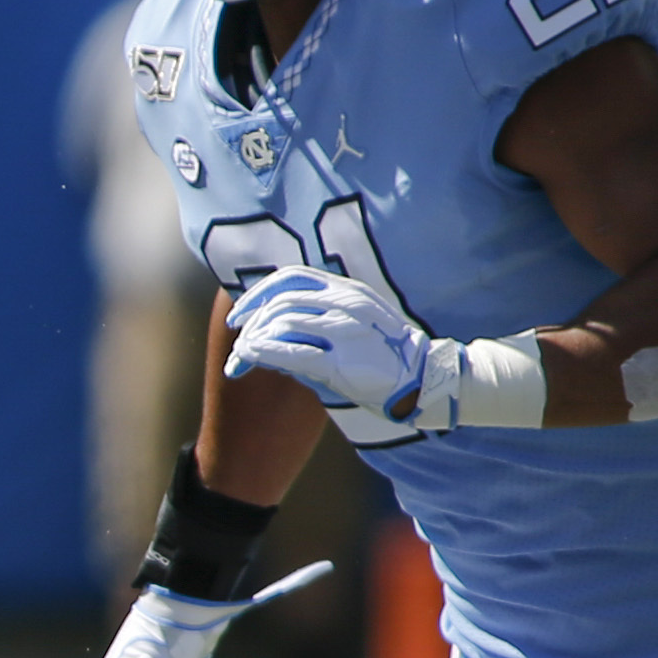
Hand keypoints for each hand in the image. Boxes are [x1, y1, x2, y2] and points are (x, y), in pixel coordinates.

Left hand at [225, 268, 545, 439]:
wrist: (422, 380)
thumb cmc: (382, 357)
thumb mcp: (352, 325)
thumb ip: (315, 321)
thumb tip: (268, 332)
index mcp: (347, 289)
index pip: (291, 277)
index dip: (258, 293)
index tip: (241, 315)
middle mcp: (345, 303)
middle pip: (280, 301)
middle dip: (249, 322)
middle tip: (236, 345)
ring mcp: (344, 330)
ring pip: (281, 323)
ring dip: (252, 341)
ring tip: (240, 361)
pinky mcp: (342, 361)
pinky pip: (291, 351)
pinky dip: (262, 352)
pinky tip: (248, 358)